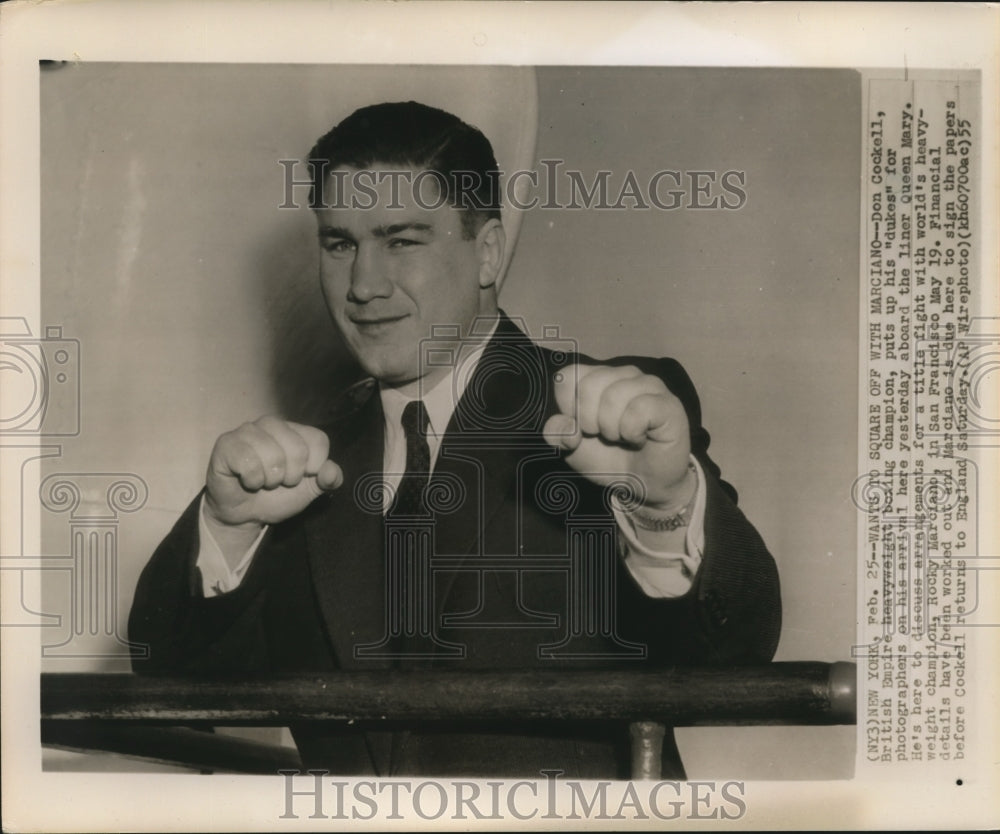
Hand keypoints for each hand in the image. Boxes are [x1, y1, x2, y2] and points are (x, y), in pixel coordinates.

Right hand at [204, 416, 342, 529]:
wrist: (245, 515)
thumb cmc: (277, 496)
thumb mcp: (309, 490)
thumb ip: (328, 480)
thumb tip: (332, 472)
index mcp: (295, 430)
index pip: (318, 440)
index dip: (315, 467)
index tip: (301, 477)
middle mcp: (271, 424)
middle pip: (298, 449)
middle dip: (291, 477)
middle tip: (278, 482)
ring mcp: (247, 431)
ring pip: (273, 455)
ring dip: (271, 479)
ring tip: (263, 481)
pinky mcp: (226, 444)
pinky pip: (248, 461)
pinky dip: (252, 479)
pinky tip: (247, 480)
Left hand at [542, 364, 692, 508]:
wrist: (644, 485)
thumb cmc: (610, 459)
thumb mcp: (572, 449)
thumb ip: (558, 433)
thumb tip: (562, 426)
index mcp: (597, 378)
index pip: (567, 376)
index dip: (568, 409)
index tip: (582, 428)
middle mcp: (623, 374)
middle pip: (588, 385)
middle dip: (589, 421)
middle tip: (606, 435)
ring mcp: (648, 385)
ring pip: (613, 396)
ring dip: (612, 429)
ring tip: (624, 437)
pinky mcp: (668, 403)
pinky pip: (638, 409)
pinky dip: (632, 432)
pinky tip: (640, 438)